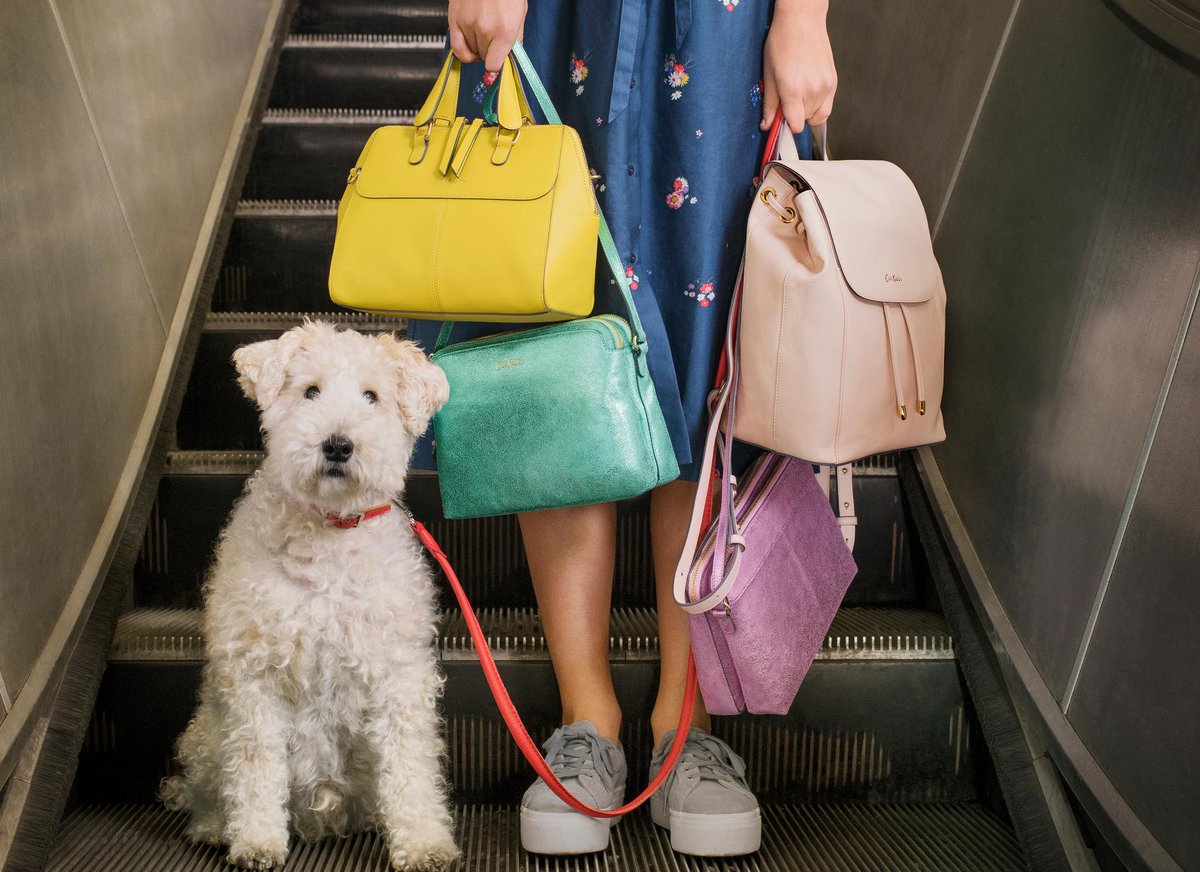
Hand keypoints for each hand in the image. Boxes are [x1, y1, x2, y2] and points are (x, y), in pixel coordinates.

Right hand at [448, 0, 527, 71]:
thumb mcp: (520, 14)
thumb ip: (516, 38)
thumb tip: (510, 57)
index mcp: (504, 31)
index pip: (494, 65)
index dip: (496, 66)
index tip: (497, 63)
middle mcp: (485, 29)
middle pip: (482, 57)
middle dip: (488, 52)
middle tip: (492, 42)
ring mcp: (468, 24)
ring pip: (470, 51)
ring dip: (476, 47)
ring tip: (482, 35)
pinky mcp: (455, 18)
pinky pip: (455, 46)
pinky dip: (462, 51)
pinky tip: (468, 47)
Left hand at [761, 0, 836, 131]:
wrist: (801, 21)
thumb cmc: (782, 43)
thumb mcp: (769, 75)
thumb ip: (770, 104)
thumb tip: (767, 126)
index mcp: (793, 90)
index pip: (796, 126)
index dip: (787, 125)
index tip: (782, 118)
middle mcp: (812, 90)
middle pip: (805, 121)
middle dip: (795, 115)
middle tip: (787, 98)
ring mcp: (826, 86)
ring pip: (817, 115)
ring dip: (807, 110)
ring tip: (798, 91)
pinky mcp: (833, 81)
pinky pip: (827, 105)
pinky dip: (818, 104)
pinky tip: (808, 90)